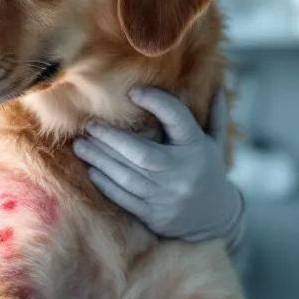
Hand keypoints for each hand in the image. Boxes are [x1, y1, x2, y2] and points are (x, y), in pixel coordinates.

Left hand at [72, 87, 244, 245]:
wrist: (217, 218)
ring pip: (127, 176)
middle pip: (142, 153)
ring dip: (100, 159)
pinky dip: (105, 183)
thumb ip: (215, 112)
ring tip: (81, 145)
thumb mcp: (215, 141)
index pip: (177, 119)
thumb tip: (215, 80)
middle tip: (89, 125)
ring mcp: (167, 196)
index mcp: (197, 148)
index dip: (156, 102)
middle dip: (111, 138)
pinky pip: (124, 198)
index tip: (132, 92)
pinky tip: (91, 169)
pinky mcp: (154, 215)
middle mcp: (182, 171)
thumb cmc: (209, 169)